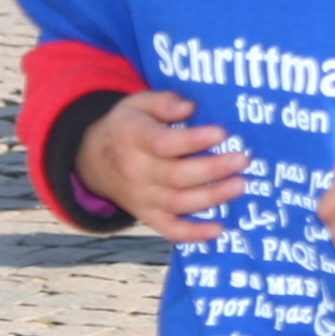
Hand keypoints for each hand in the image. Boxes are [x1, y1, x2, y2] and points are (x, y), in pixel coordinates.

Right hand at [73, 88, 245, 240]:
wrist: (92, 159)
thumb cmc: (128, 126)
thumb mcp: (137, 103)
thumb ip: (163, 101)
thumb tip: (188, 107)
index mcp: (134, 139)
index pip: (163, 143)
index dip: (193, 140)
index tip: (221, 133)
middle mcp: (136, 171)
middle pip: (176, 175)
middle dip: (212, 169)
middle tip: (242, 159)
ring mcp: (141, 197)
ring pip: (177, 203)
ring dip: (211, 198)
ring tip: (240, 186)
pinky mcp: (146, 215)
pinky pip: (168, 229)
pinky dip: (192, 234)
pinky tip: (218, 230)